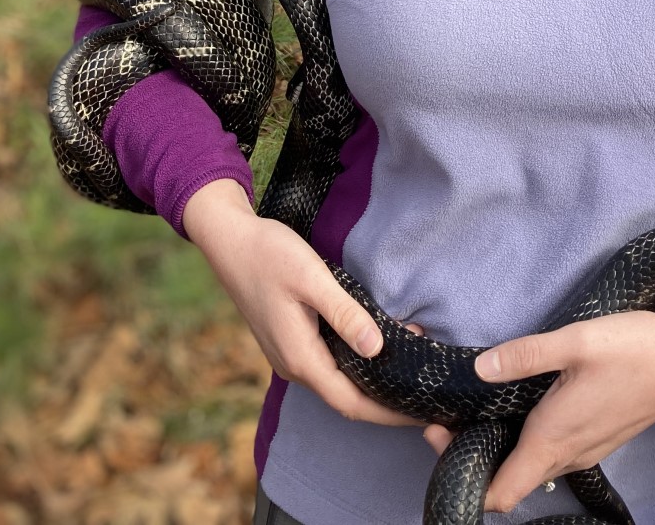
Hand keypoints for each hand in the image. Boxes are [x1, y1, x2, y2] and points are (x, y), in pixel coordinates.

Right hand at [182, 179, 420, 425]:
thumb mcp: (312, 278)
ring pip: (337, 380)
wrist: (230, 242)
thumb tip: (376, 349)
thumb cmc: (270, 255)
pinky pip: (327, 363)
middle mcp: (294, 365)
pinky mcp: (289, 340)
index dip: (387, 413)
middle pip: (346, 398)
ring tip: (409, 365)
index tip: (420, 412)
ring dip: (371, 378)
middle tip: (423, 391)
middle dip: (385, 399)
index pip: (351, 402)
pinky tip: (376, 344)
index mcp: (300, 357)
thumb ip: (345, 314)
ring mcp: (289, 355)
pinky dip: (356, 361)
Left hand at [423, 311, 654, 511]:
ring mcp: (586, 449)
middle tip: (447, 413)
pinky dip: (526, 436)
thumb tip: (478, 369)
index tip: (438, 434)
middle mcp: (568, 454)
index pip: (501, 493)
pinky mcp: (598, 436)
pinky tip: (518, 401)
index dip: (463, 472)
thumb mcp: (577, 340)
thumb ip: (526, 355)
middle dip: (473, 453)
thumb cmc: (634, 349)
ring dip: (500, 444)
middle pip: (511, 479)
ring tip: (475, 404)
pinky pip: (552, 450)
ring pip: (532, 465)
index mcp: (555, 438)